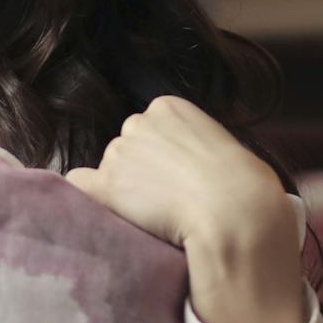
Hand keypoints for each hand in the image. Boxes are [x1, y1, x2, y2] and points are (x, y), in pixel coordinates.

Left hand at [65, 98, 311, 322]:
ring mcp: (118, 153)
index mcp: (168, 107)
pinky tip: (111, 214)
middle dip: (140, 172)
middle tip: (168, 200)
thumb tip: (179, 166)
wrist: (236, 215)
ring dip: (124, 191)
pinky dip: (89, 199)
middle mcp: (137, 122)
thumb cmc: (244, 188)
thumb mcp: (224, 147)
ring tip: (158, 214)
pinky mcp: (106, 186)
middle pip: (126, 147)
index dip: (164, 158)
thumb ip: (190, 145)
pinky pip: (78, 185)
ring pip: (108, 170)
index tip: (182, 178)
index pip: (150, 129)